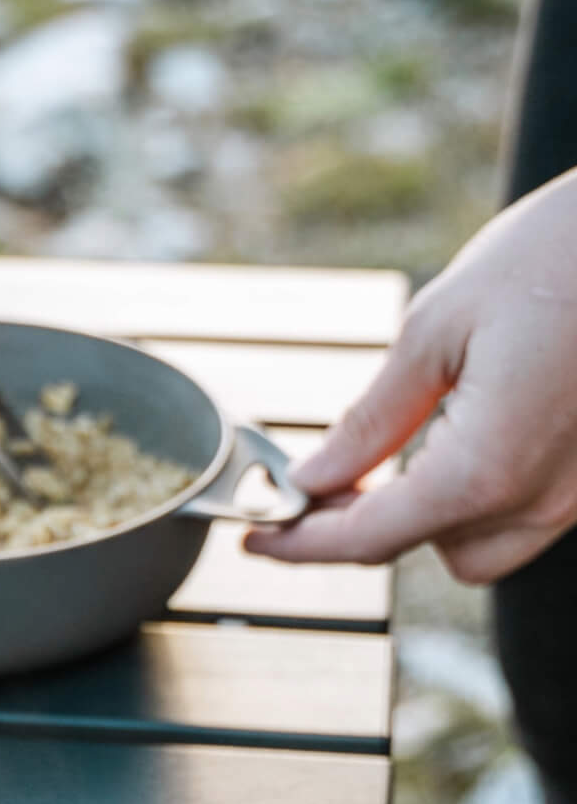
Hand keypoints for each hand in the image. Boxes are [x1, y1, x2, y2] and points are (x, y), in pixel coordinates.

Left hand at [246, 169, 576, 584]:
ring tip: (393, 452)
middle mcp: (539, 500)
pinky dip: (480, 492)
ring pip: (480, 545)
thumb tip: (314, 476)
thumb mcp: (438, 329)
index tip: (257, 536)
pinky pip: (527, 512)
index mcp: (484, 470)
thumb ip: (371, 421)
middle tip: (319, 478)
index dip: (300, 544)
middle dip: (364, 523)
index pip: (368, 538)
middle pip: (423, 549)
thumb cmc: (560, 254)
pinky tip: (458, 433)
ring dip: (429, 514)